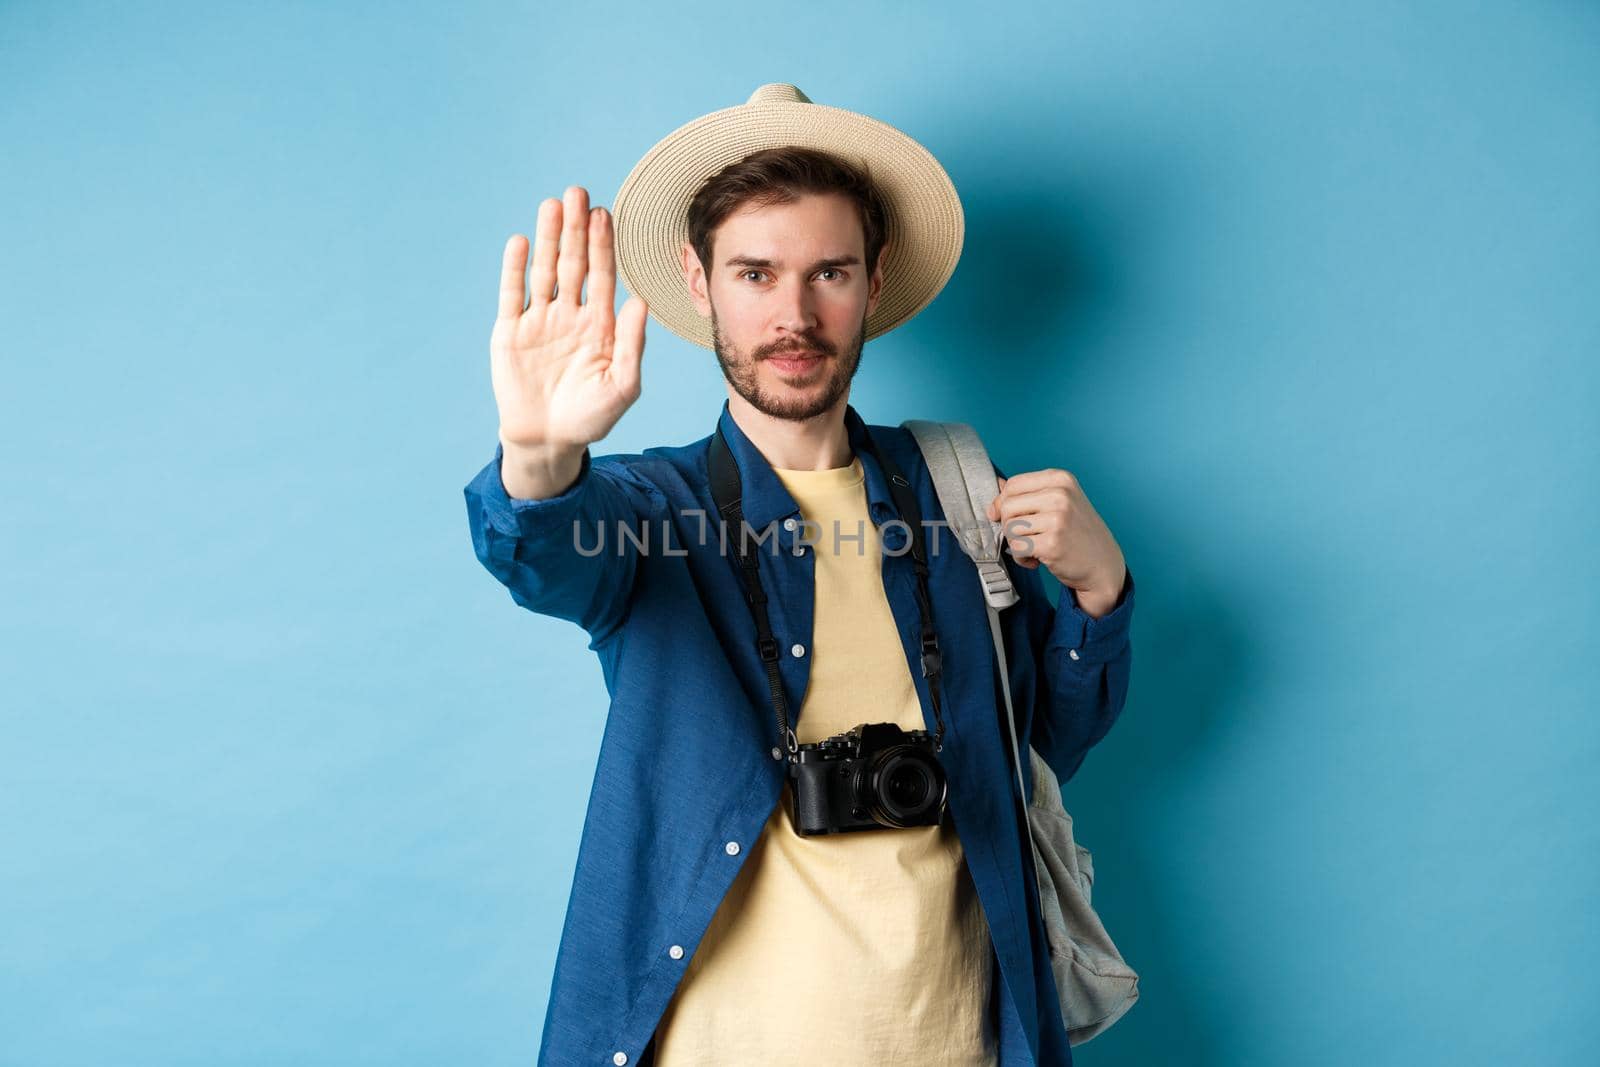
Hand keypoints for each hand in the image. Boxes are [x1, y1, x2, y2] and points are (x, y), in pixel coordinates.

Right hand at [491, 185, 648, 453]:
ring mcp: (539, 322)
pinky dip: (515, 269)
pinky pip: (512, 295)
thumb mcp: (622, 385)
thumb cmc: (591, 417)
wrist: (549, 441)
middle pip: (573, 264)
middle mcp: (570, 316)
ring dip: (547, 238)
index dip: (603, 246)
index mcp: (600, 325)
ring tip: (552, 204)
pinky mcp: (510, 333)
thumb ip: (632, 344)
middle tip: (578, 192)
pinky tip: (520, 242)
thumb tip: (641, 302)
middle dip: (575, 230)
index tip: (604, 214)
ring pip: (543, 271)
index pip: (602, 276)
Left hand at [985, 469, 1126, 614]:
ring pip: (1009, 528)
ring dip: (1016, 543)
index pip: (1013, 484)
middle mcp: (1060, 495)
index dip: (1002, 503)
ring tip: (1034, 548)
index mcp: (1060, 479)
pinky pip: (1017, 548)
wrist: (1103, 564)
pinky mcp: (1052, 543)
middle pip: (1007, 506)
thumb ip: (1029, 492)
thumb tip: (997, 483)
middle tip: (1025, 536)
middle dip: (1008, 525)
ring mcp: (1058, 519)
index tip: (1005, 517)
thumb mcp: (1060, 502)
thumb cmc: (1077, 533)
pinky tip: (1037, 560)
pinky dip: (1021, 558)